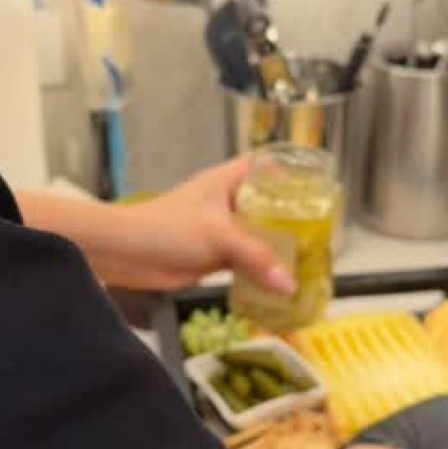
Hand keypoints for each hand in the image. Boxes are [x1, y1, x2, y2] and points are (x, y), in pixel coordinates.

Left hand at [105, 157, 296, 294]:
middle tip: (320, 230)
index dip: (286, 169)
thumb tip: (289, 284)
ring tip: (308, 258)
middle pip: (265, 204)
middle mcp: (225, 203)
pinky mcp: (212, 256)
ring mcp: (219, 230)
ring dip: (276, 248)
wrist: (126, 254)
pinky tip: (279, 282)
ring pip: (256, 236)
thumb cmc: (166, 228)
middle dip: (289, 217)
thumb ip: (256, 258)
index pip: (261, 165)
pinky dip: (260, 271)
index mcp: (225, 181)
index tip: (312, 183)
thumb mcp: (218, 236)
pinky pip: (244, 262)